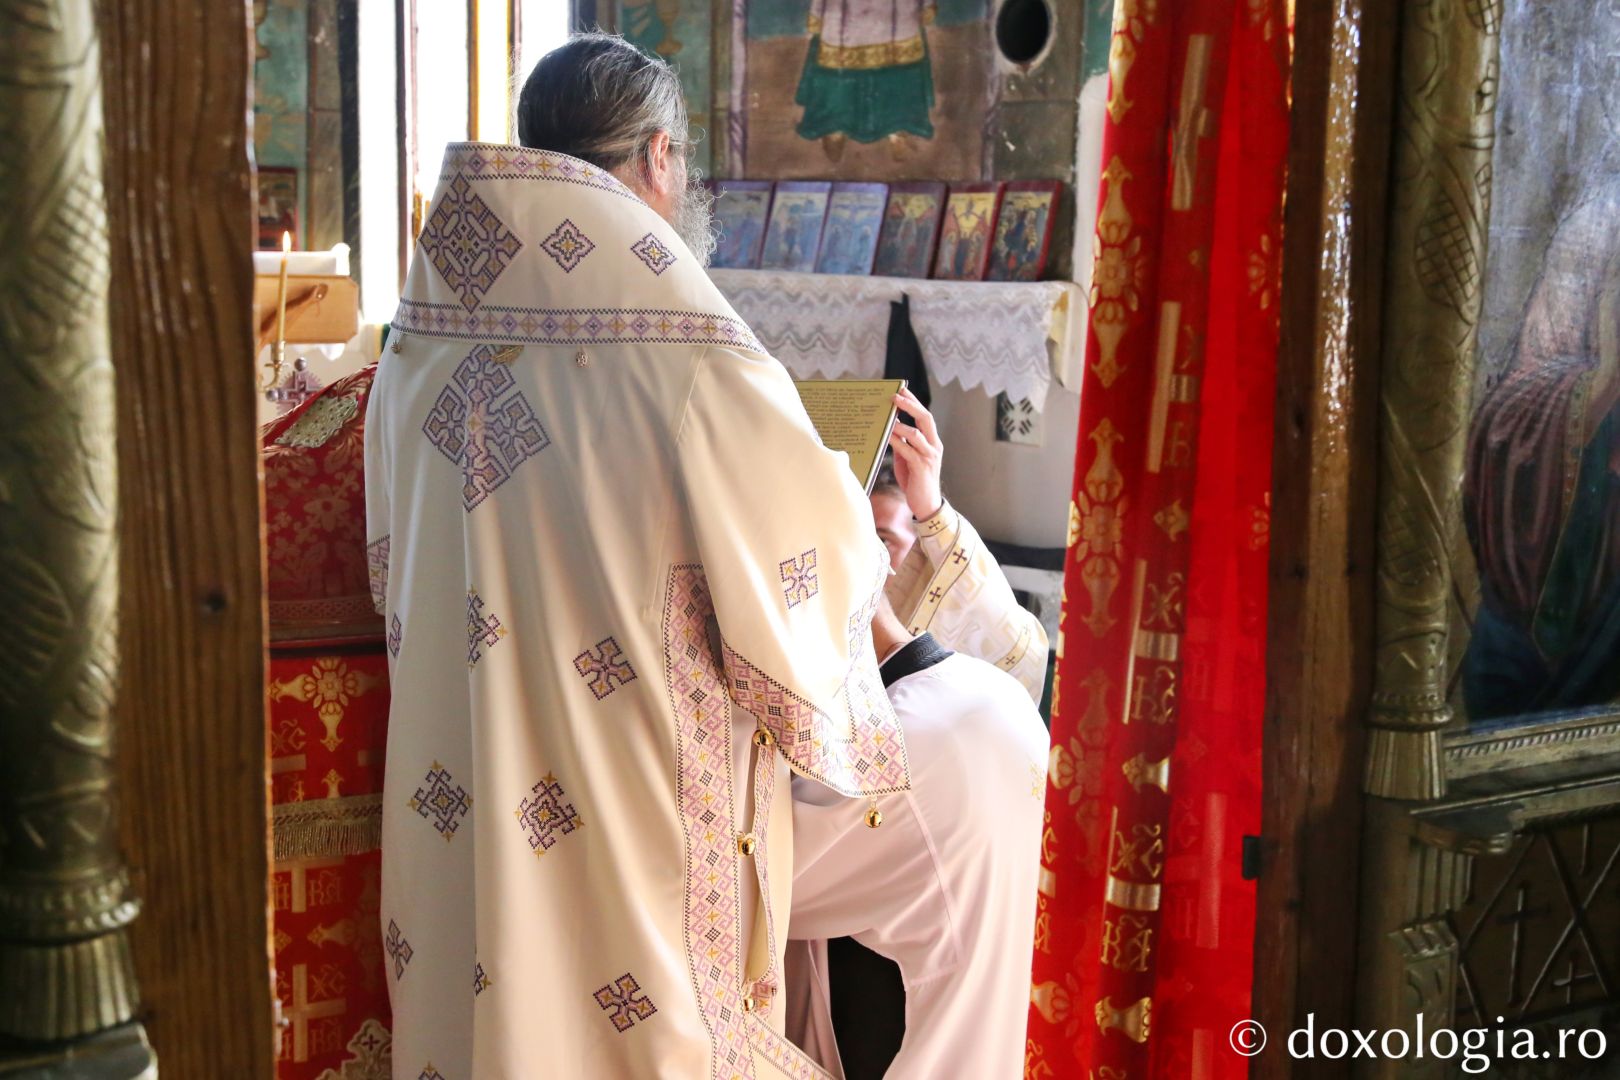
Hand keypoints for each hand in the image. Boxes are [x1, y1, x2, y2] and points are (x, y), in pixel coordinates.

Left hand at [888, 387, 942, 521]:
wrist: (926, 505)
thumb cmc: (915, 481)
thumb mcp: (908, 458)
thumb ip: (903, 444)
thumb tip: (889, 429)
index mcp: (932, 442)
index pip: (925, 416)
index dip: (914, 402)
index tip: (902, 389)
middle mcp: (934, 446)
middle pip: (925, 418)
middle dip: (910, 405)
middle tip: (895, 395)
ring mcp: (929, 456)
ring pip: (916, 433)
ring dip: (900, 424)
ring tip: (887, 416)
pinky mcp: (921, 467)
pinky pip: (908, 450)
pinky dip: (896, 441)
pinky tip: (885, 436)